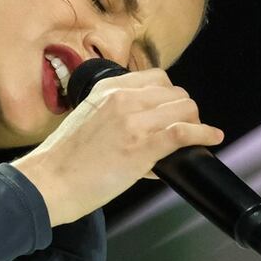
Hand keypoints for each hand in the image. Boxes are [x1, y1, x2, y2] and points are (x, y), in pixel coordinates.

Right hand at [12, 68, 223, 224]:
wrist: (48, 182)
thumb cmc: (62, 161)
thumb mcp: (86, 122)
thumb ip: (113, 118)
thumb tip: (142, 132)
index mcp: (107, 89)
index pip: (155, 78)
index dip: (169, 96)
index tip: (169, 111)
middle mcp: (122, 99)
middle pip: (175, 93)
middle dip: (183, 110)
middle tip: (182, 128)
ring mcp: (134, 121)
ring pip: (185, 109)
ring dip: (194, 123)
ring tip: (194, 138)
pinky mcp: (142, 146)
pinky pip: (185, 132)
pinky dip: (203, 134)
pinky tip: (212, 138)